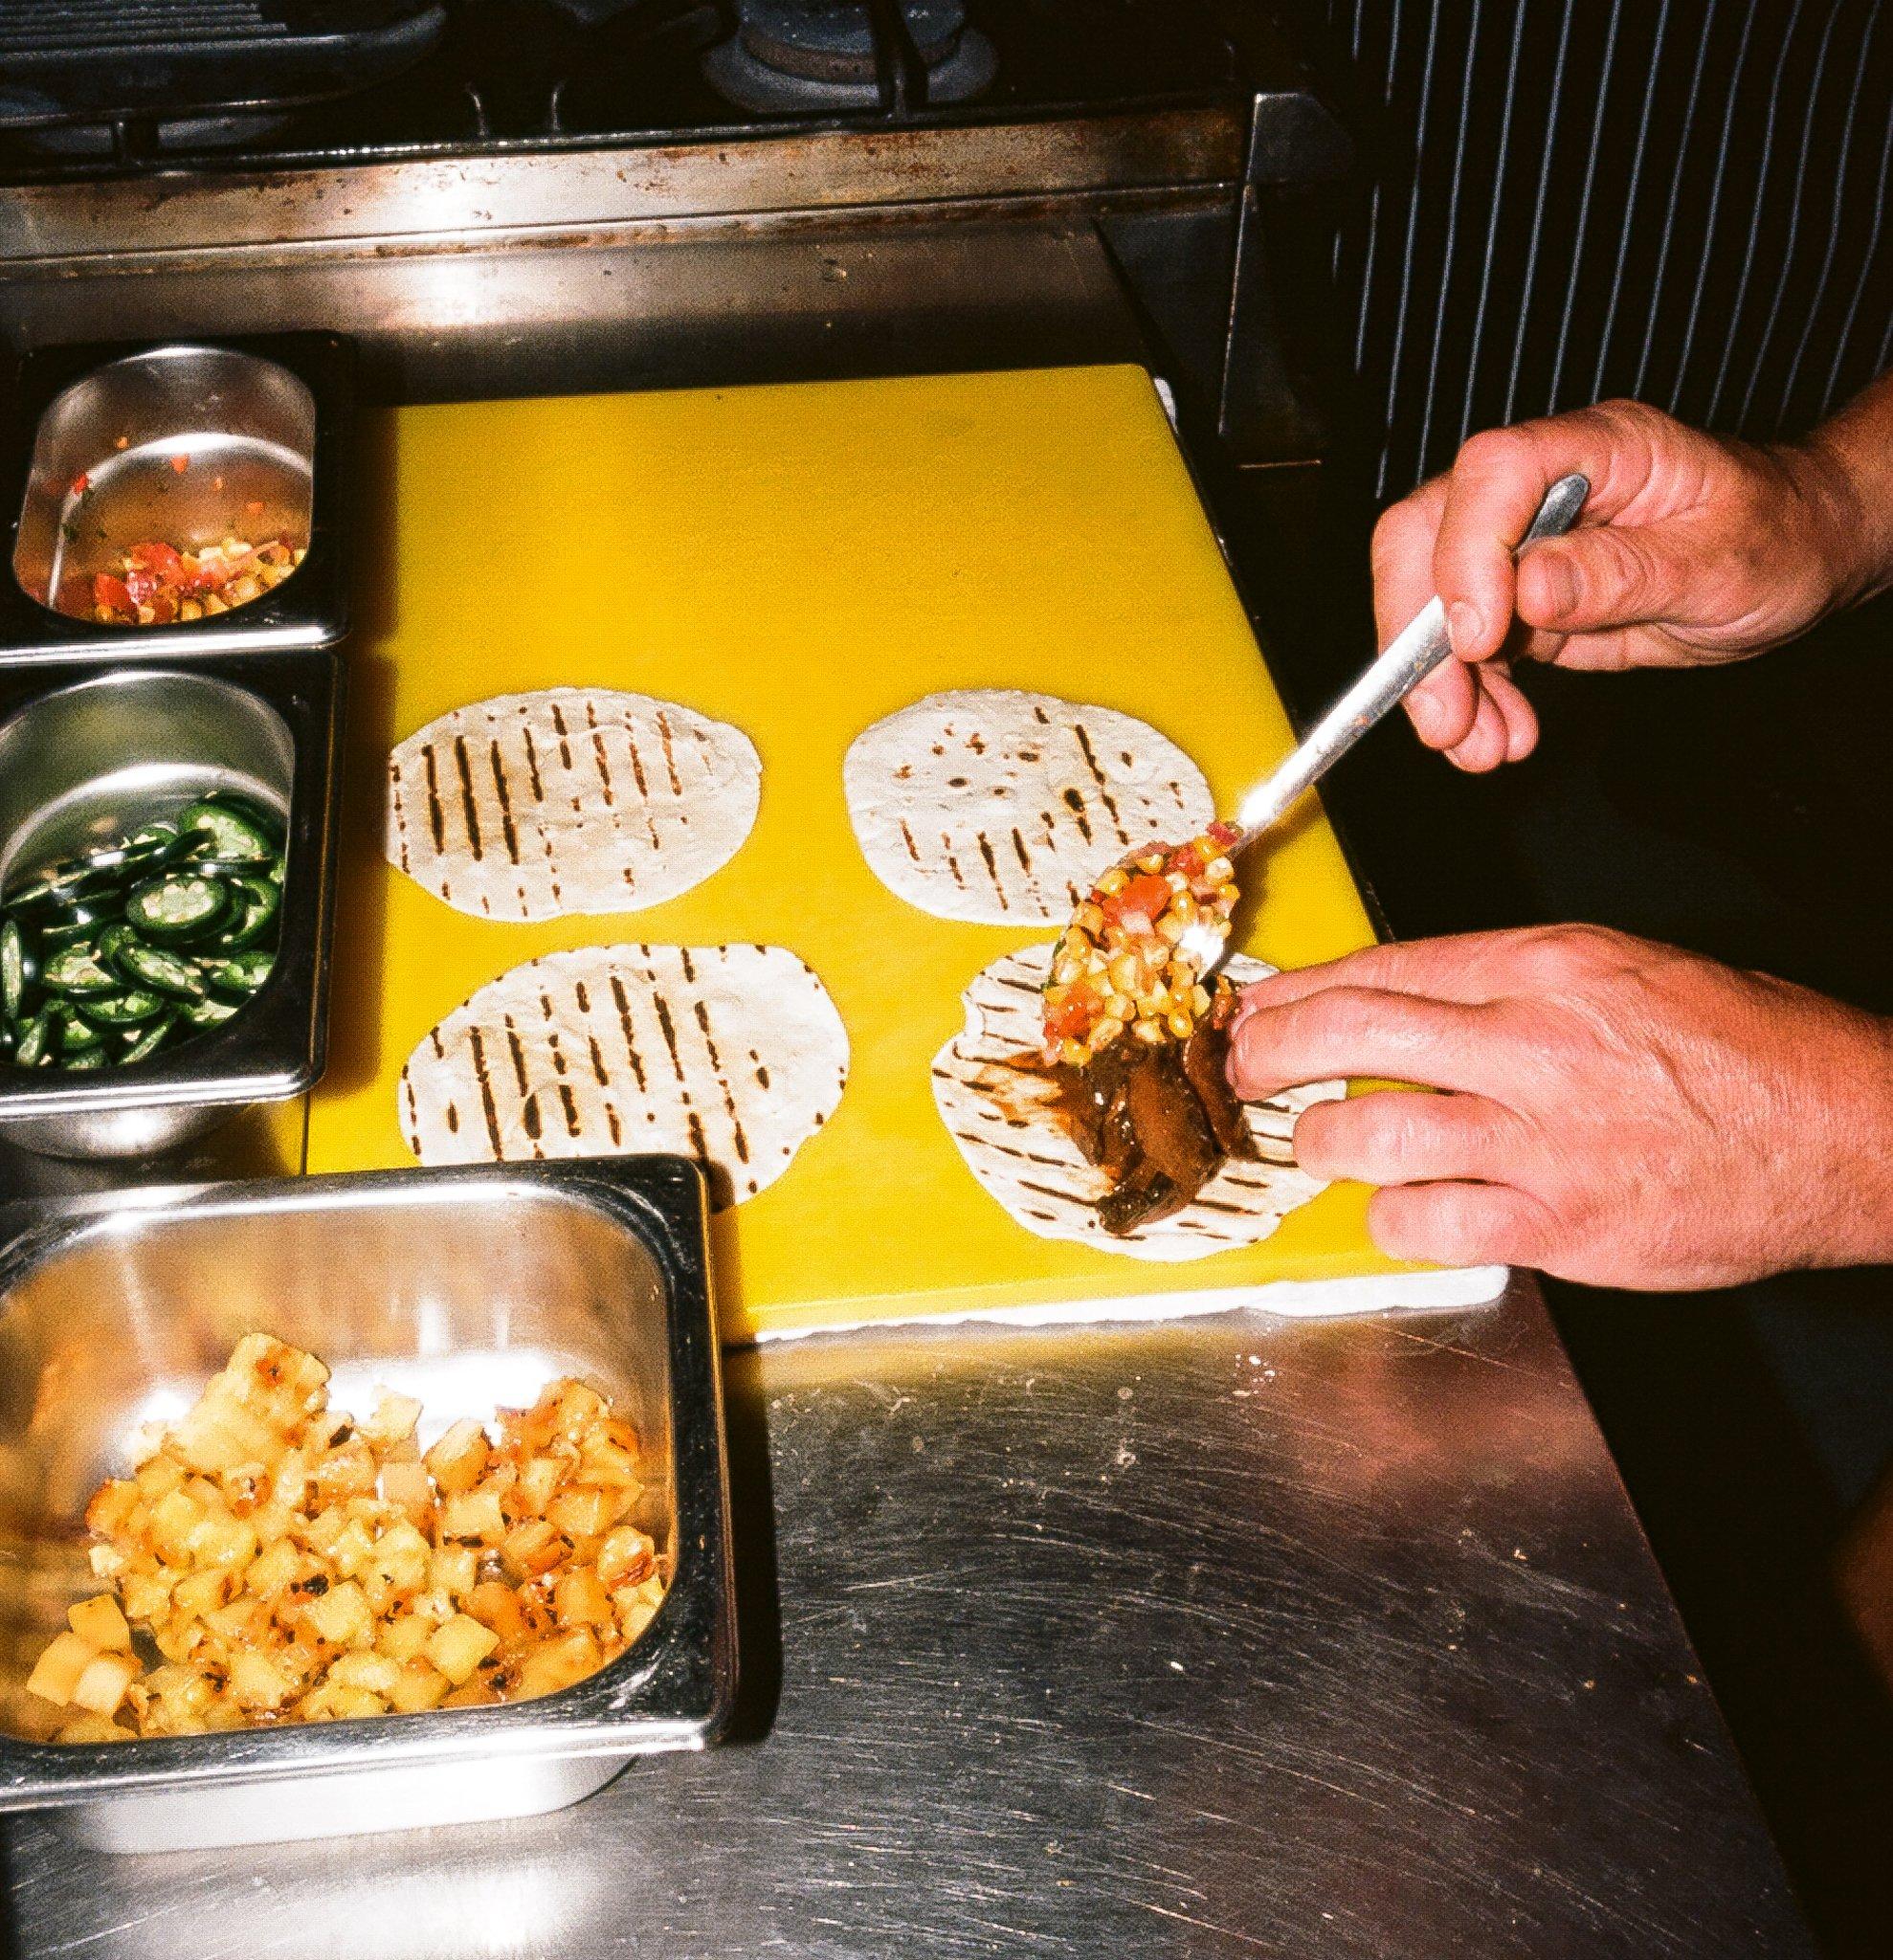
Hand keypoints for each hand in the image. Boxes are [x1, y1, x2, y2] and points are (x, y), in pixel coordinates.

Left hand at [1226, 926, 1892, 1288]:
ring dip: (1321, 1138)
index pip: (1383, 966)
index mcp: (1548, 965)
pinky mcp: (1560, 1225)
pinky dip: (1392, 1216)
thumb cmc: (1746, 1049)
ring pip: (1370, 1129)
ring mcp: (1544, 1138)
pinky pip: (1427, 1221)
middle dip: (1270, 1050)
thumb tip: (1400, 1002)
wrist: (1848, 1131)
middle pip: (1350, 1031)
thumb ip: (1505, 983)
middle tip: (1244, 1066)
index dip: (1298, 989)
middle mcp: (1535, 1042)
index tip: (1259, 1005)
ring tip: (1319, 1140)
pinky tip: (1399, 1207)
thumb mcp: (1622, 969)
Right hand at [1374, 398, 1872, 770]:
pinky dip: (1468, 699)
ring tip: (1478, 748)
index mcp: (1597, 449)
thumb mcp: (1718, 561)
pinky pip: (1463, 648)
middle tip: (1443, 717)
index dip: (1466, 551)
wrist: (1793, 558)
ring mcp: (1520, 544)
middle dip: (1417, 635)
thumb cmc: (1774, 538)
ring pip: (1430, 602)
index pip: (1493, 472)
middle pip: (1426, 536)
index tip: (1477, 637)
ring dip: (1438, 684)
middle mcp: (1542, 488)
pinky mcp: (1517, 600)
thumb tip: (1529, 588)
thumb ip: (1622, 573)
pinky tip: (1497, 735)